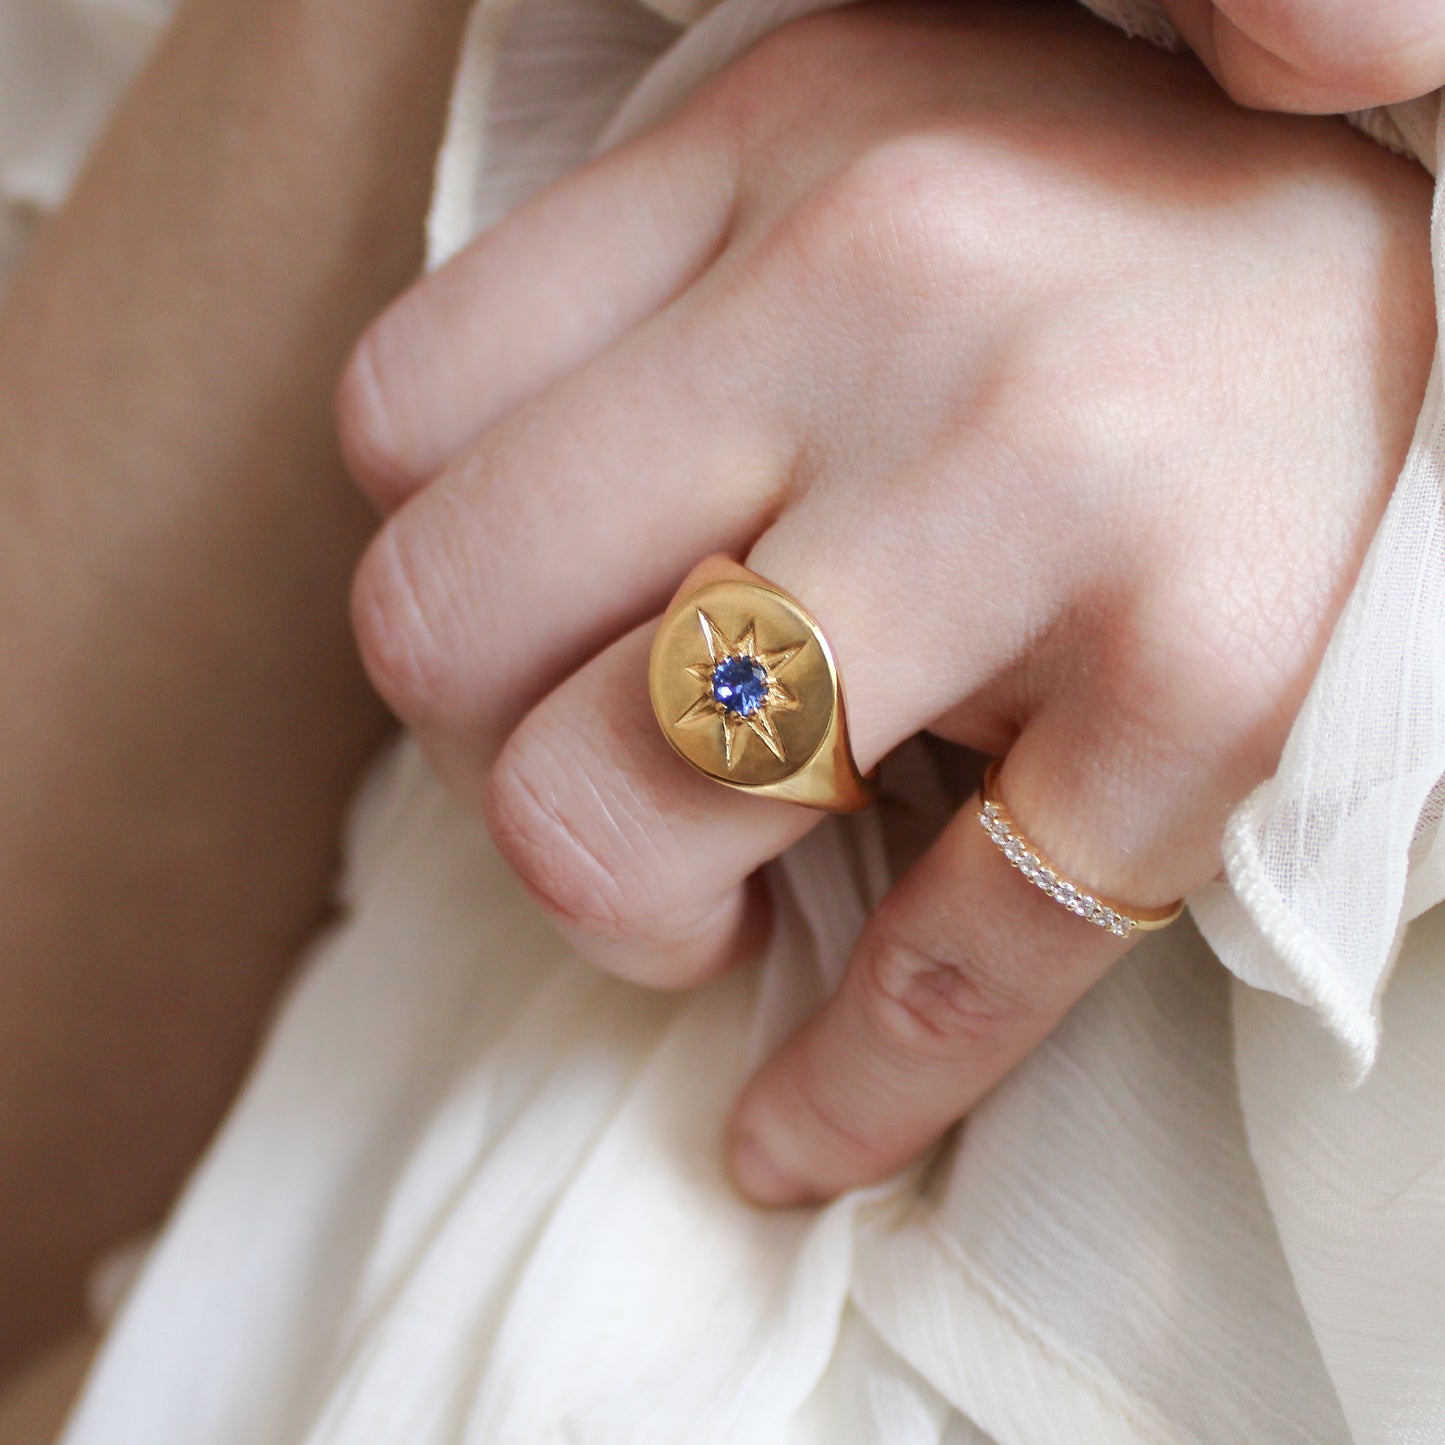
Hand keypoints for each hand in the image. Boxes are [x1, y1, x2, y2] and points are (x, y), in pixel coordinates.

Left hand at [338, 0, 1432, 1203]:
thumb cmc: (1111, 264)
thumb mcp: (866, 185)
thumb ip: (661, 318)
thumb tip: (483, 565)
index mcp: (777, 138)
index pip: (403, 420)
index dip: (436, 578)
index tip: (524, 650)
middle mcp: (895, 279)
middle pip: (446, 618)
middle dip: (481, 760)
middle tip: (595, 786)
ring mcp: (1056, 480)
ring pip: (621, 804)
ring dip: (621, 917)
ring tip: (701, 911)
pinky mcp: (1216, 684)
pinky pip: (944, 968)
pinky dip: (843, 1091)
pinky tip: (791, 1134)